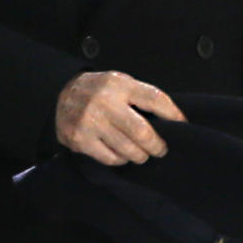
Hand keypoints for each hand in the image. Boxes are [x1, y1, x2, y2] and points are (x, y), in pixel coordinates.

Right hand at [55, 71, 184, 165]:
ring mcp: (90, 121)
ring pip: (128, 149)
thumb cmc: (99, 91)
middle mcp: (104, 101)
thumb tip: (171, 120)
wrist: (59, 95)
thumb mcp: (119, 82)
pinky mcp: (79, 139)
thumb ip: (141, 96)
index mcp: (119, 84)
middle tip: (161, 149)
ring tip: (142, 154)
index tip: (182, 125)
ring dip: (140, 155)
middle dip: (157, 145)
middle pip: (142, 131)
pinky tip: (121, 154)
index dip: (172, 114)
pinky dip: (121, 159)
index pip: (154, 99)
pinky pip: (110, 158)